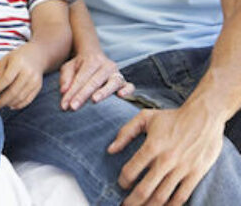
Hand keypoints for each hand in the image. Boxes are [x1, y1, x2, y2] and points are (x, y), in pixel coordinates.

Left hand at [0, 44, 43, 108]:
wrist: (36, 56)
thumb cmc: (16, 58)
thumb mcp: (5, 60)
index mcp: (18, 62)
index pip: (7, 78)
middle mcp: (28, 72)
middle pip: (14, 90)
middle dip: (3, 100)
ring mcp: (34, 81)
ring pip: (21, 97)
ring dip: (9, 103)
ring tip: (1, 105)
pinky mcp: (38, 87)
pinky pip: (28, 99)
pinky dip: (18, 105)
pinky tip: (10, 105)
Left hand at [59, 49, 133, 110]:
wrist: (94, 55)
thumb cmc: (80, 65)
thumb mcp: (69, 67)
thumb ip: (66, 78)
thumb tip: (64, 91)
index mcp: (91, 60)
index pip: (80, 78)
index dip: (72, 92)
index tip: (64, 105)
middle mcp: (106, 65)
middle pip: (94, 81)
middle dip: (82, 95)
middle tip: (73, 107)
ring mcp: (117, 73)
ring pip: (112, 82)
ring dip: (103, 92)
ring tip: (94, 100)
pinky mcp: (124, 81)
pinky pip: (129, 86)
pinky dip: (127, 90)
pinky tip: (121, 96)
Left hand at [108, 106, 223, 204]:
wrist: (204, 117)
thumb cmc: (172, 117)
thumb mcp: (145, 117)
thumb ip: (126, 132)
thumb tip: (110, 149)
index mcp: (152, 146)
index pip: (131, 170)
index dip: (123, 181)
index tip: (121, 184)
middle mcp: (166, 160)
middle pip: (145, 188)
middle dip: (132, 201)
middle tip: (125, 205)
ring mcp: (182, 169)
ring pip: (162, 196)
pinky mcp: (195, 174)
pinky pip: (181, 196)